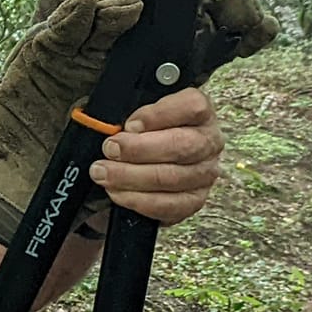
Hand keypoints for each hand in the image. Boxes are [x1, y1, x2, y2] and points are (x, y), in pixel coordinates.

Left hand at [88, 86, 223, 227]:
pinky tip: (117, 192)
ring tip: (103, 172)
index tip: (129, 124)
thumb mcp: (135, 112)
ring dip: (130, 176)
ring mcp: (204, 173)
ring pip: (171, 178)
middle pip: (182, 145)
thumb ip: (127, 112)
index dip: (158, 115)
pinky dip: (138, 200)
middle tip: (109, 149)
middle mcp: (208, 142)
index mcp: (199, 112)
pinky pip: (168, 205)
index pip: (192, 107)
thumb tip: (107, 124)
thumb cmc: (142, 133)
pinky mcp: (193, 200)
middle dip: (138, 149)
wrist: (146, 162)